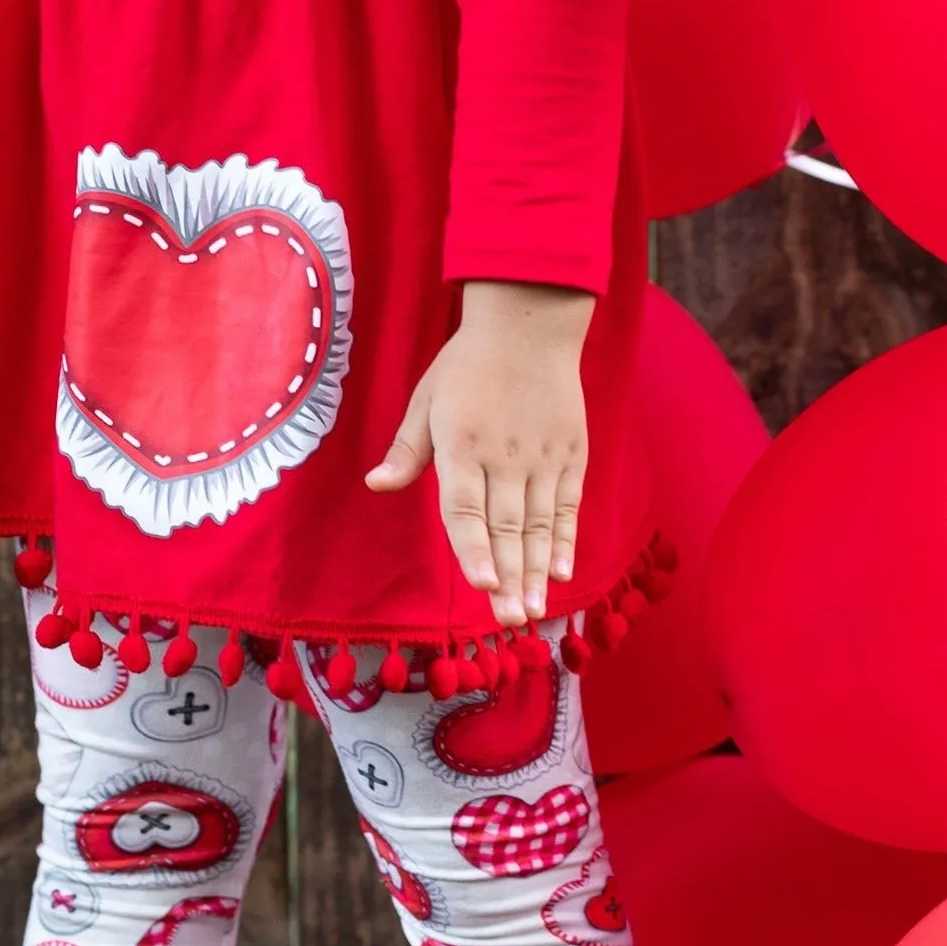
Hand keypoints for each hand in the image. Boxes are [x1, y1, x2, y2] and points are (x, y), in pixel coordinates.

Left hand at [364, 281, 593, 623]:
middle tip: (512, 621)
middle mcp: (504, 457)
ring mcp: (542, 457)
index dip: (474, 549)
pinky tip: (564, 572)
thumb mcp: (426, 399)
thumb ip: (407, 449)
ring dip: (538, 571)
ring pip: (540, 524)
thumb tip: (376, 485)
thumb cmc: (467, 364)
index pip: (465, 508)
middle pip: (507, 527)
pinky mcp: (570, 453)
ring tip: (535, 611)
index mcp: (461, 445)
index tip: (483, 585)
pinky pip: (568, 505)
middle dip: (510, 578)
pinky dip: (566, 539)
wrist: (529, 323)